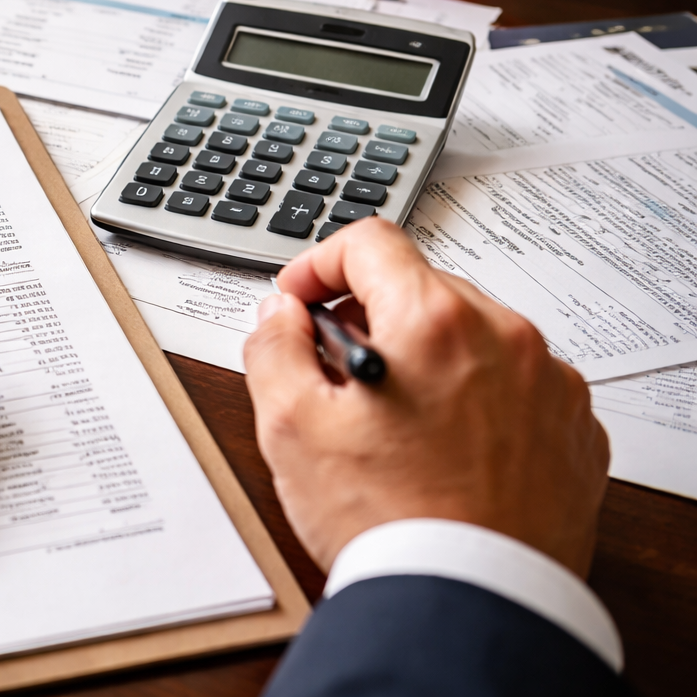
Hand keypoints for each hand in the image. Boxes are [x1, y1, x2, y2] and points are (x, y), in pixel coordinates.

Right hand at [244, 218, 607, 576]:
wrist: (471, 603)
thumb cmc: (390, 522)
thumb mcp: (291, 426)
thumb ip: (273, 347)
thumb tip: (279, 315)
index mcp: (434, 321)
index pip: (369, 243)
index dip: (318, 266)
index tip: (301, 299)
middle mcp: (505, 338)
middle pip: (421, 289)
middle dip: (371, 319)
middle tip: (335, 376)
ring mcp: (549, 386)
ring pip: (471, 338)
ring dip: (426, 359)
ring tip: (391, 425)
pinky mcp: (574, 431)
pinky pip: (516, 387)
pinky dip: (476, 401)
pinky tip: (442, 451)